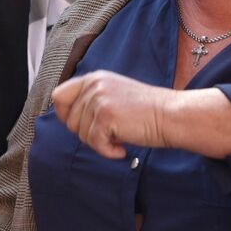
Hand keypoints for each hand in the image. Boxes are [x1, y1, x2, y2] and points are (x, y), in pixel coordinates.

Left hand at [51, 70, 173, 158]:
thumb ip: (91, 101)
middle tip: (111, 132)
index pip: (59, 96)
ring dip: (100, 143)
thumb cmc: (146, 111)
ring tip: (121, 135)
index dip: (66, 115)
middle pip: (68, 121)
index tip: (83, 125)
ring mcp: (99, 99)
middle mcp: (94, 85)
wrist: (171, 115)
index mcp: (94, 78)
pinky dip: (108, 152)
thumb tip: (67, 119)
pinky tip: (123, 147)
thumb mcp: (113, 96)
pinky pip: (95, 144)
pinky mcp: (106, 116)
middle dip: (87, 134)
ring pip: (81, 135)